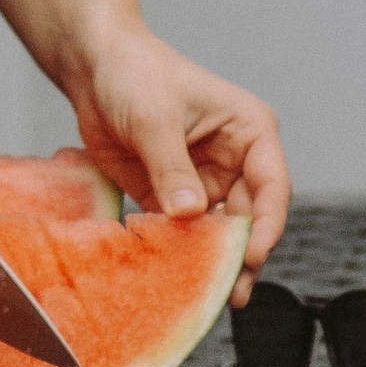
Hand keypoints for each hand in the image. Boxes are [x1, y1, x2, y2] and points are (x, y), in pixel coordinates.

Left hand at [55, 13, 289, 298]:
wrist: (93, 68)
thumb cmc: (134, 74)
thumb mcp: (154, 119)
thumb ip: (172, 168)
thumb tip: (189, 215)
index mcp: (249, 132)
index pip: (271, 187)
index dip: (265, 225)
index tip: (249, 256)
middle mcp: (235, 161)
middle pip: (249, 219)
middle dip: (239, 256)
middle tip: (229, 295)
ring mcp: (204, 181)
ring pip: (218, 233)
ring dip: (211, 262)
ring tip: (205, 298)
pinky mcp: (172, 196)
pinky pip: (183, 233)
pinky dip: (180, 255)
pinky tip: (174, 280)